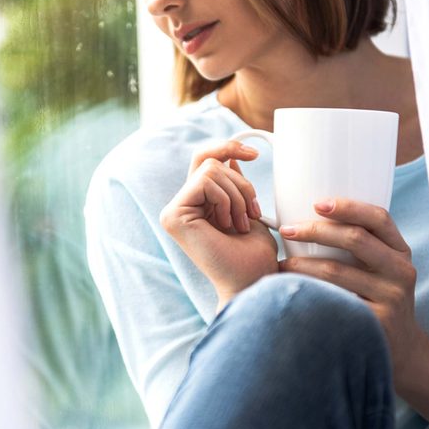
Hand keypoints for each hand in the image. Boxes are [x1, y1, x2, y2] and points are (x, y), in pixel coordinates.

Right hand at [160, 141, 277, 311]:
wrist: (251, 282)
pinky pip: (205, 181)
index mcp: (196, 204)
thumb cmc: (253, 256)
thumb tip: (228, 156)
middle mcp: (181, 206)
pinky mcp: (173, 216)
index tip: (255, 153)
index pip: (203, 160)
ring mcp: (173, 211)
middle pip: (209, 160)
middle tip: (252, 211)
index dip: (226, 147)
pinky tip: (227, 225)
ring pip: (210, 169)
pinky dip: (225, 199)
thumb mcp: (247, 209)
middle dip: (240, 180)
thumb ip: (233, 183)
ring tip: (241, 224)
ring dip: (237, 194)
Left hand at [277, 198, 425, 383]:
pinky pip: (332, 301)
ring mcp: (391, 298)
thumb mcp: (380, 269)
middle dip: (314, 231)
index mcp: (400, 251)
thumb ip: (358, 246)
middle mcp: (401, 271)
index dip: (348, 207)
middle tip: (286, 231)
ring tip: (280, 265)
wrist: (401, 349)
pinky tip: (291, 291)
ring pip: (336, 272)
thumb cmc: (376, 298)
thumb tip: (305, 217)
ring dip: (300, 265)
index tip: (316, 203)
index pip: (378, 218)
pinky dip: (308, 292)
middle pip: (355, 240)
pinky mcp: (375, 323)